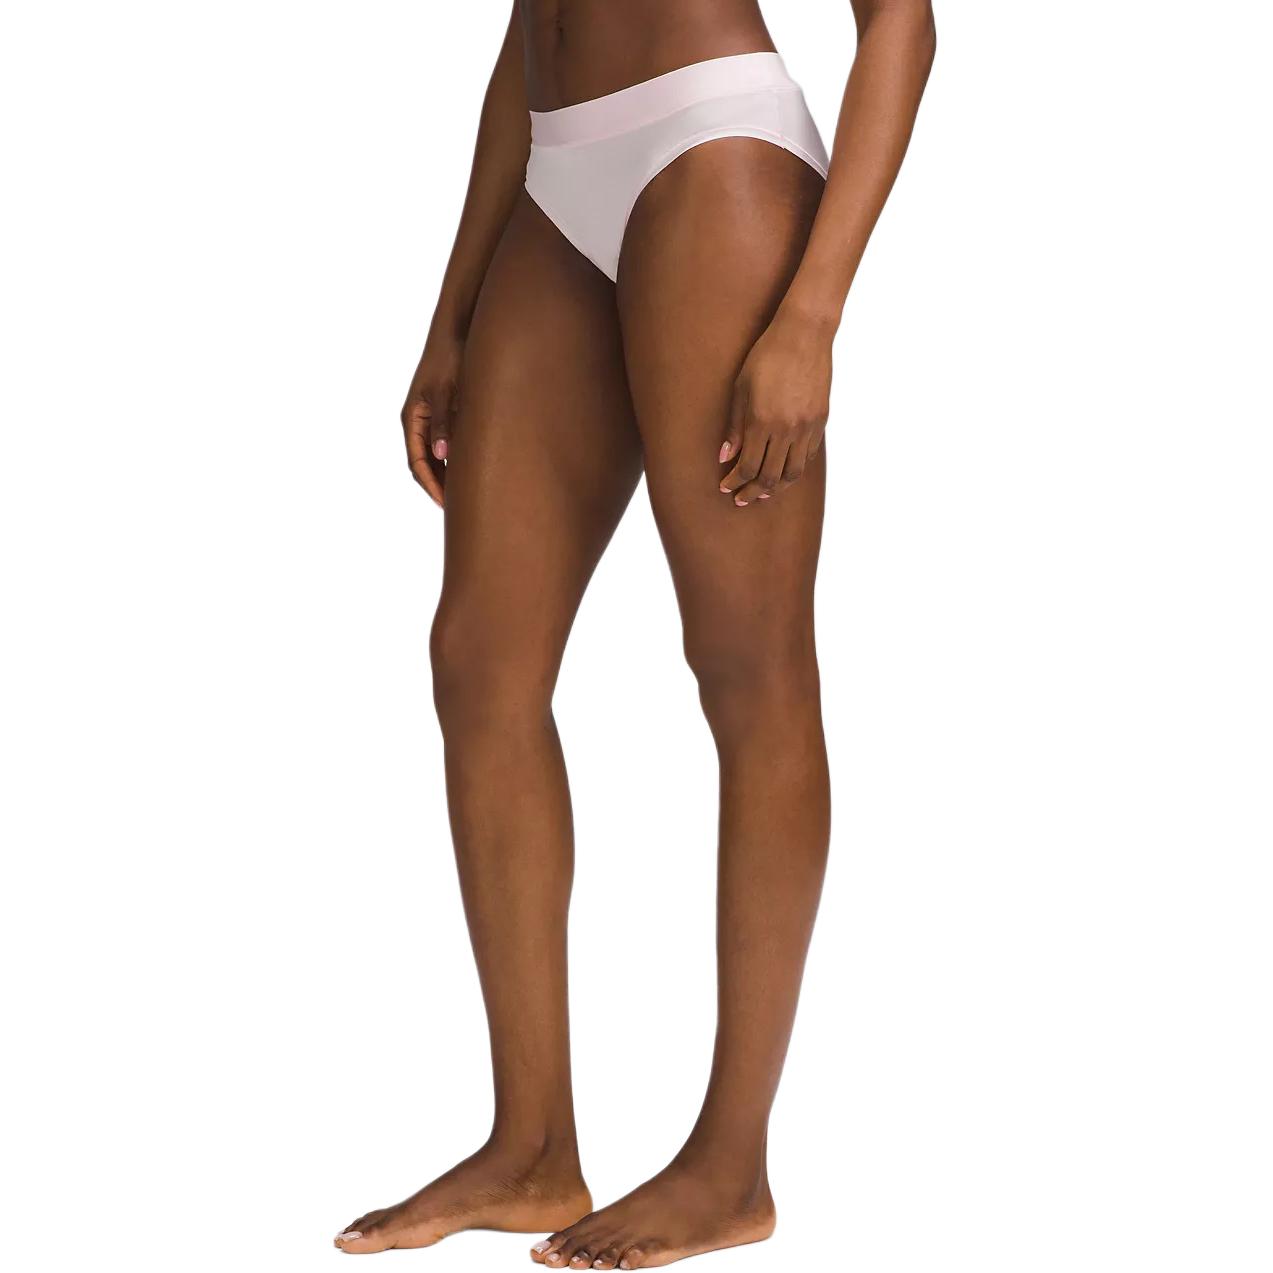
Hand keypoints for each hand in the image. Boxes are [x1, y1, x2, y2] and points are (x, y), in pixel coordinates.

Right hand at [401, 331, 463, 506]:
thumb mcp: (448, 392)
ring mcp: (429, 419)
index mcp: (412, 419)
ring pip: (434, 457)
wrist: (456, 333)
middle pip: (424, 465)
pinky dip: (454, 461)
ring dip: (446, 476)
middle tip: (460, 508)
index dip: (431, 486)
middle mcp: (417, 422)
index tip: (447, 505)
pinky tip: (472, 470)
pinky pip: (444, 445)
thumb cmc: (451, 359)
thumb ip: (445, 423)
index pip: (418, 463)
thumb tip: (442, 455)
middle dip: (439, 487)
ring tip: (467, 495)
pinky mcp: (442, 414)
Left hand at [718, 310, 832, 506]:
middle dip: (752, 492)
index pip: (747, 467)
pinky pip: (807, 457)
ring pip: (793, 473)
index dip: (734, 482)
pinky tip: (784, 470)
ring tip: (763, 491)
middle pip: (769, 477)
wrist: (805, 334)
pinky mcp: (821, 421)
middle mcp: (786, 429)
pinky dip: (794, 469)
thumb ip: (734, 425)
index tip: (725, 487)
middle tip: (741, 499)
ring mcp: (807, 427)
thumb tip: (725, 456)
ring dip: (776, 487)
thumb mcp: (741, 387)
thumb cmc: (766, 355)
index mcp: (762, 421)